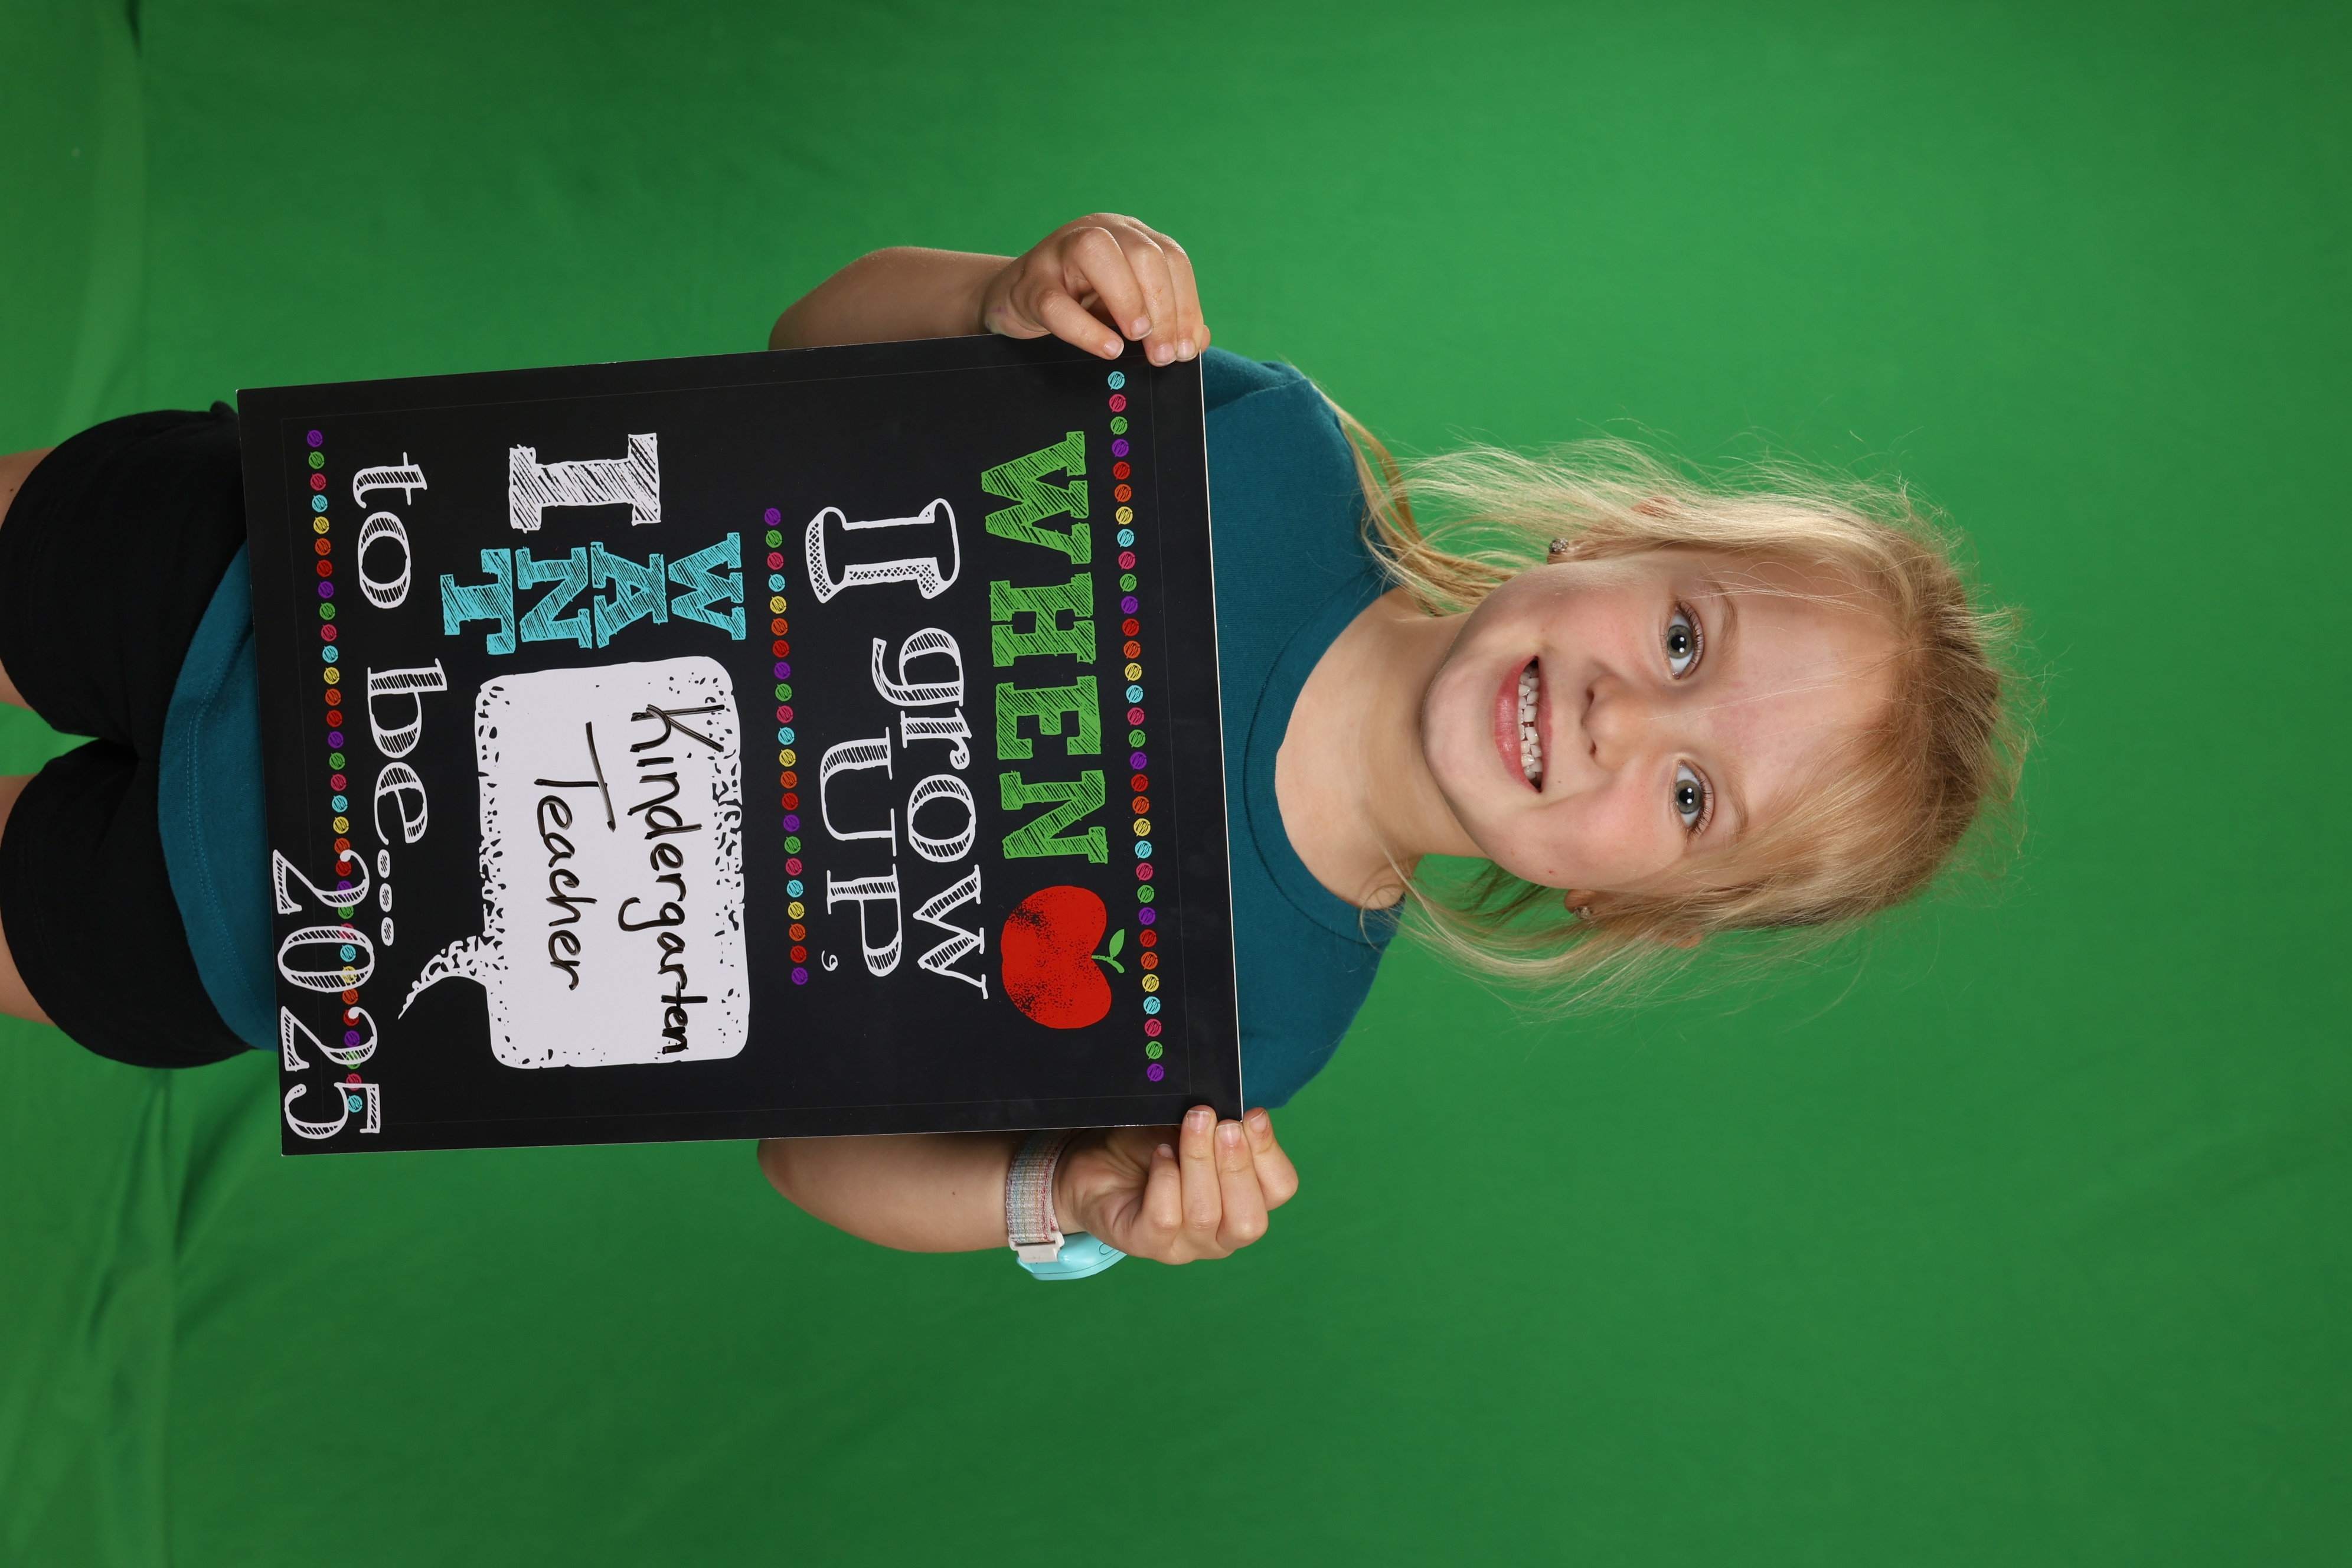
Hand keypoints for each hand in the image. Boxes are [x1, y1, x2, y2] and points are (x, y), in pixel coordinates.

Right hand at [979, 214, 1209, 367]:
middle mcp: (1097, 233)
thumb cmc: (1077, 301)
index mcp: (1128, 235)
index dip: (1186, 305)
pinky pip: (1058, 303)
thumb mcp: (1125, 308)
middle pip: (1143, 255)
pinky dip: (1087, 329)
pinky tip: (1109, 348)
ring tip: (1139, 338)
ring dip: (1128, 300)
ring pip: (1098, 255)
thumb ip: (1163, 319)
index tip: (1186, 348)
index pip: (1171, 259)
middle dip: (1163, 309)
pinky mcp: (1030, 283)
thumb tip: (1198, 339)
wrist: (1016, 299)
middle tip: (1164, 354)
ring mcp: (1058, 252)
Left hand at [1053, 1106, 1296, 1263]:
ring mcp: (1183, 1246)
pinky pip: (1165, 1218)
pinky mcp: (1144, 1244)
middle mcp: (1219, 1235)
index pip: (1279, 1190)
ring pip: (1205, 1215)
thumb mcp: (1194, 1129)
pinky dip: (1166, 1178)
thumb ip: (1221, 1127)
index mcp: (1243, 1203)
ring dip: (1199, 1161)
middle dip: (1237, 1165)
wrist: (1097, 1161)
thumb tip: (1239, 1112)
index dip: (1269, 1152)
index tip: (1252, 1114)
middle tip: (1221, 1123)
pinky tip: (1160, 1154)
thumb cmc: (1153, 1145)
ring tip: (1191, 1124)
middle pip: (1249, 1219)